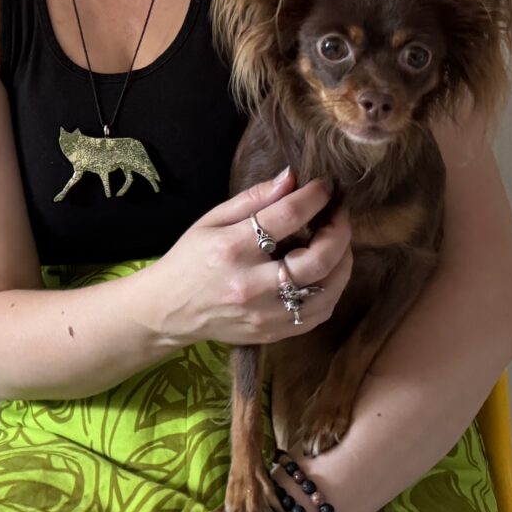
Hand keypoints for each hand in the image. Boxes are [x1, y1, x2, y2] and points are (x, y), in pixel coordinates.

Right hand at [143, 168, 353, 349]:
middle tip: (339, 213)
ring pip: (327, 290)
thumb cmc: (189, 258)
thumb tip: (292, 178)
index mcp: (233, 248)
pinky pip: (319, 313)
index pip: (288, 216)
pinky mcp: (273, 333)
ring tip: (338, 241)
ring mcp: (265, 314)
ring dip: (343, 261)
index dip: (315, 197)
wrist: (169, 310)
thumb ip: (254, 198)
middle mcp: (252, 284)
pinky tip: (328, 272)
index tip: (326, 186)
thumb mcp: (212, 219)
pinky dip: (332, 289)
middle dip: (340, 230)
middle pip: (318, 259)